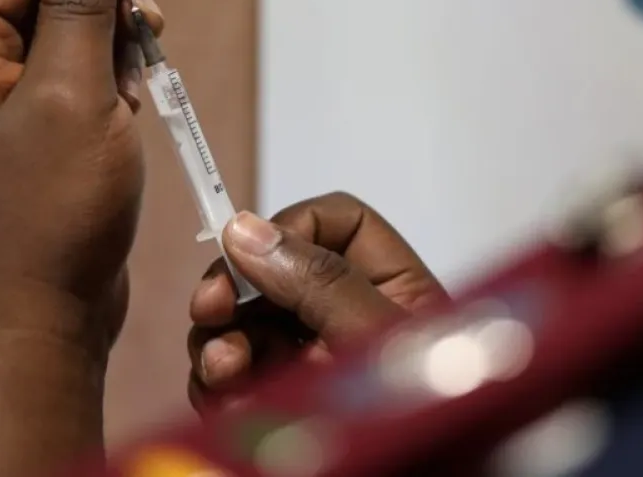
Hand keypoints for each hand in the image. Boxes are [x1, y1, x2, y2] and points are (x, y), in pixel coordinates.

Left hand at [0, 0, 169, 349]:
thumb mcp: (73, 93)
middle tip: (152, 18)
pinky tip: (128, 105)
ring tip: (140, 74)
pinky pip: (66, 80)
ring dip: (110, 43)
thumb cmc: (45, 218)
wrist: (38, 325)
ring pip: (60, 36)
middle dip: (103, 0)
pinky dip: (105, 81)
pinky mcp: (21, 138)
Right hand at [186, 193, 446, 413]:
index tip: (249, 250)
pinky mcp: (281, 412)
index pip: (338, 223)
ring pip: (242, 328)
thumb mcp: (381, 341)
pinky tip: (223, 399)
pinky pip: (231, 383)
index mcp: (395, 291)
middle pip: (274, 272)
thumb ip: (319, 283)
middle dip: (236, 289)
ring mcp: (312, 369)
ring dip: (219, 341)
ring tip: (224, 370)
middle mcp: (349, 323)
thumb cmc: (432, 419)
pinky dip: (217, 386)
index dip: (291, 224)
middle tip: (210, 310)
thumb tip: (248, 230)